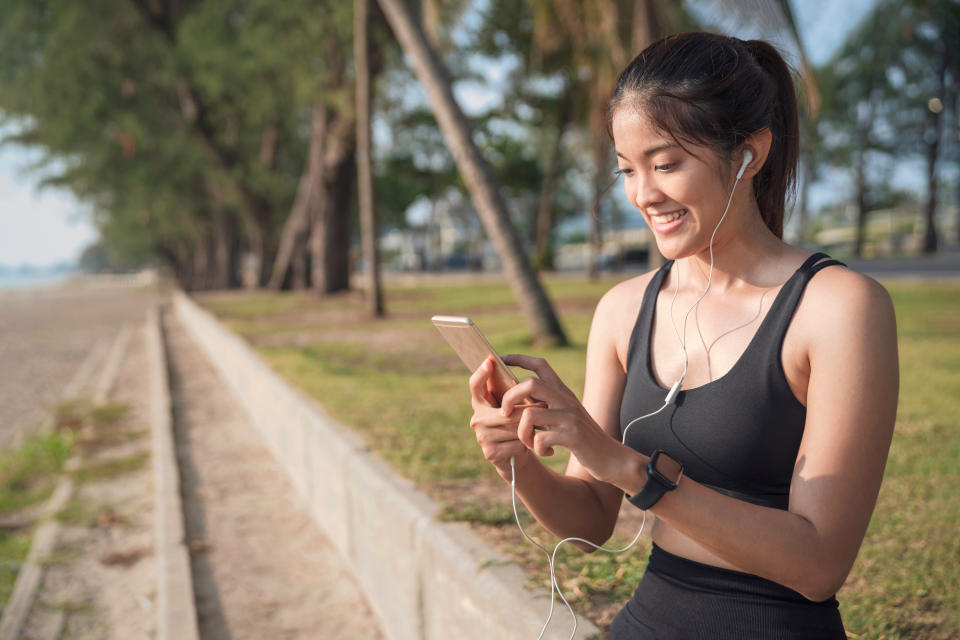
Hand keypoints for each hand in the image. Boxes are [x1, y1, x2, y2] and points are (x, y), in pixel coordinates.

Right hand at [468, 357, 532, 475]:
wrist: (515, 457)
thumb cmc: (516, 426)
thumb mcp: (513, 408)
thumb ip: (512, 395)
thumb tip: (524, 379)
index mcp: (480, 403)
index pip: (475, 385)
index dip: (481, 373)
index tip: (490, 361)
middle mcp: (476, 419)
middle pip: (505, 410)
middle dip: (526, 410)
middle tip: (545, 405)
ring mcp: (482, 437)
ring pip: (512, 427)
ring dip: (530, 427)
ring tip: (541, 425)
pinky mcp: (491, 453)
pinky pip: (516, 443)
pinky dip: (528, 443)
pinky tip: (532, 444)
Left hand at [500, 354, 624, 483]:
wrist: (612, 458)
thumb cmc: (583, 438)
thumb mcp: (567, 415)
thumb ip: (548, 405)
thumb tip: (519, 398)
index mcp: (563, 393)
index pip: (541, 365)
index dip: (520, 358)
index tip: (501, 358)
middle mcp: (566, 400)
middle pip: (530, 384)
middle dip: (510, 397)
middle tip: (505, 413)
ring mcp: (570, 417)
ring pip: (530, 414)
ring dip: (522, 433)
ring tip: (529, 443)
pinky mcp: (572, 436)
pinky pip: (541, 439)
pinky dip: (537, 449)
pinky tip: (546, 453)